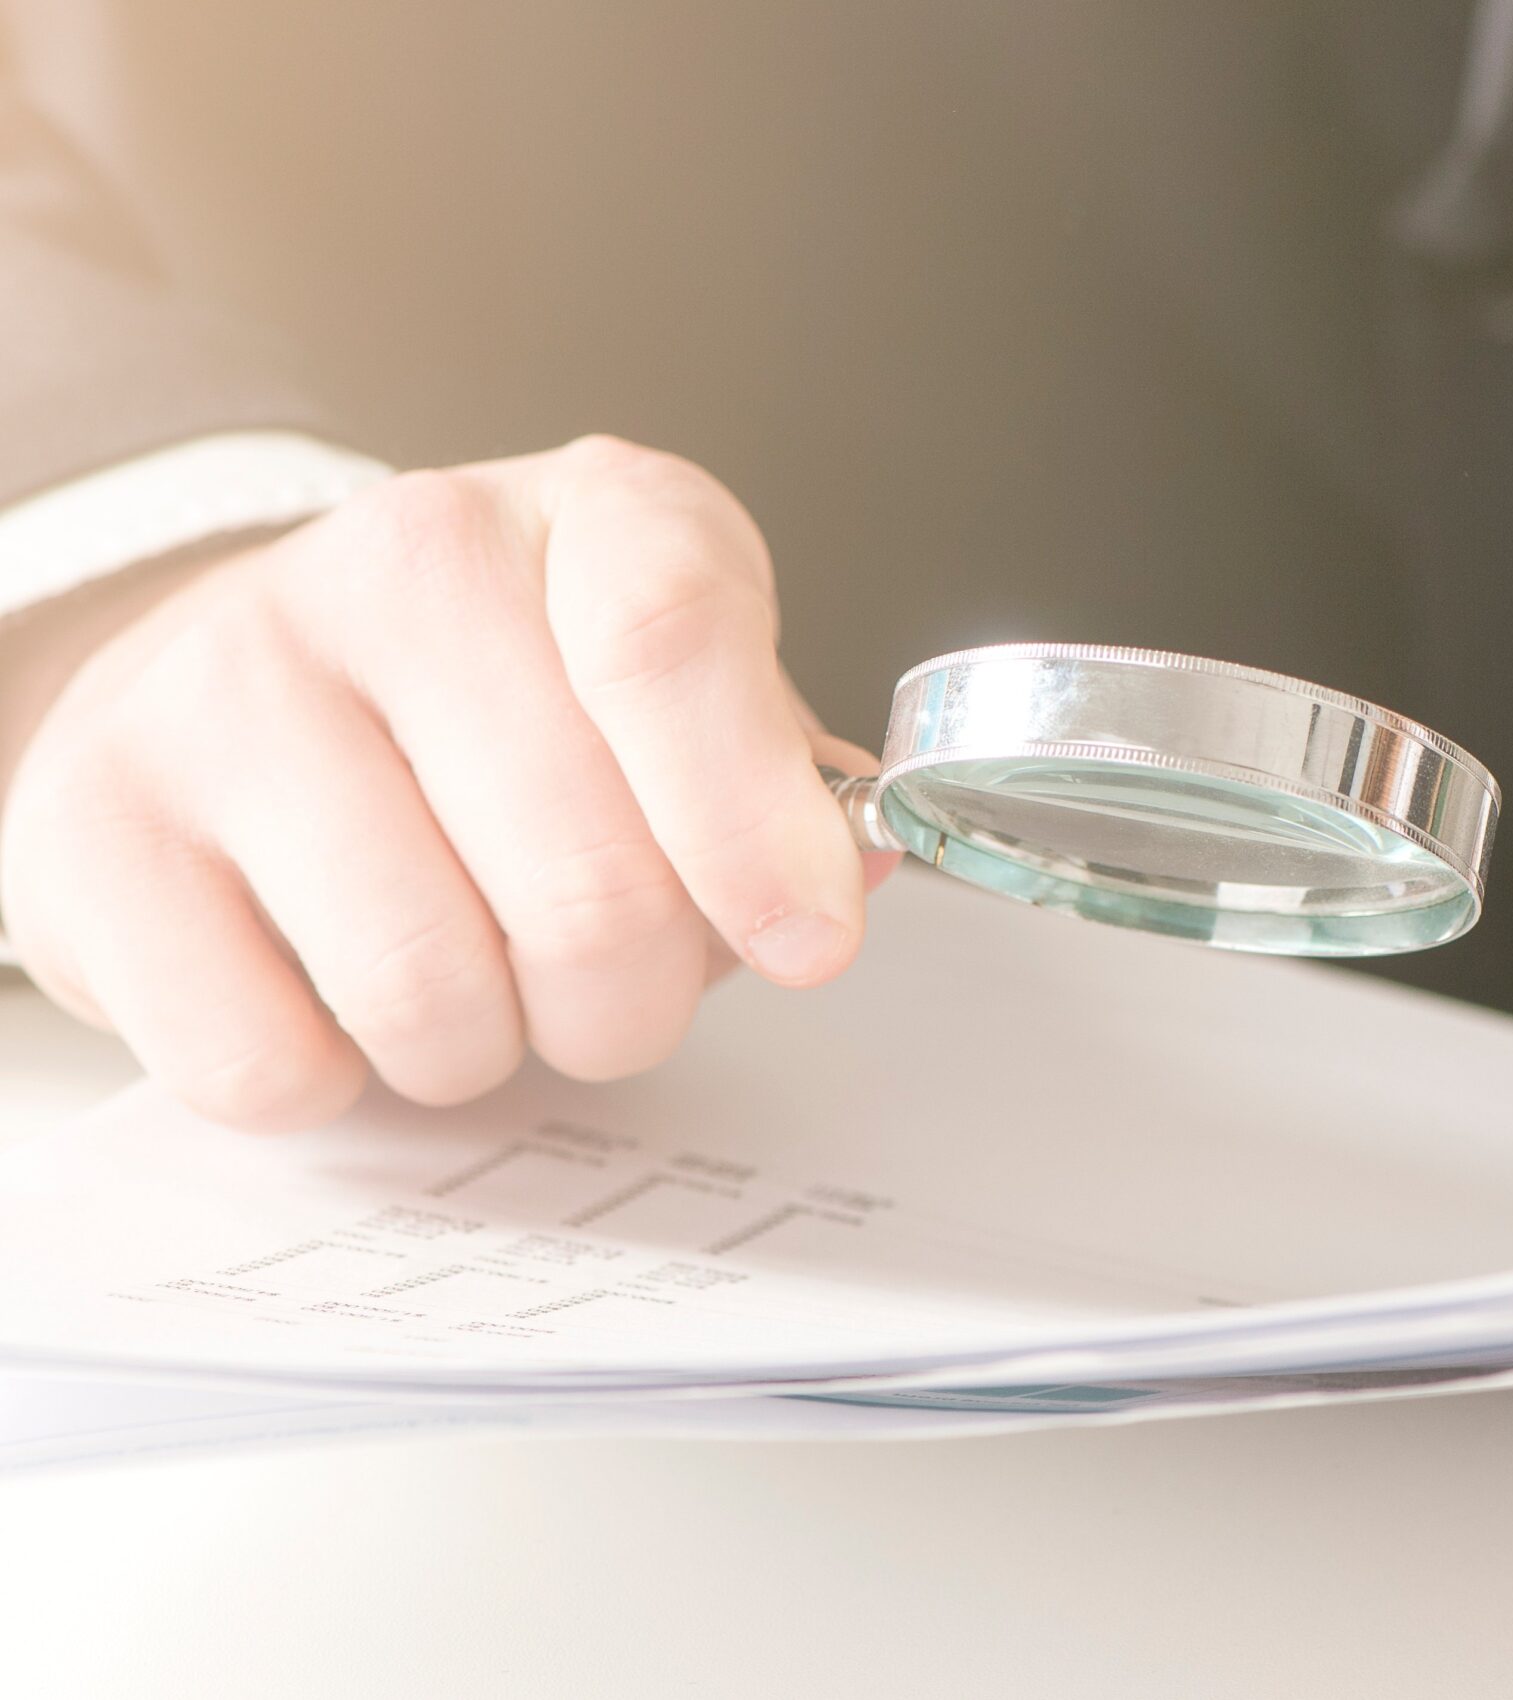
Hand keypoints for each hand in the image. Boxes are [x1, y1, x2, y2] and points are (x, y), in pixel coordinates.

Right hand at [0, 436, 891, 1129]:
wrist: (244, 691)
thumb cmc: (507, 711)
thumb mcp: (672, 700)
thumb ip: (770, 787)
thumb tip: (834, 888)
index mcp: (588, 517)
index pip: (671, 641)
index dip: (753, 826)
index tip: (806, 943)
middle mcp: (398, 565)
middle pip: (588, 883)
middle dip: (634, 999)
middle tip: (611, 985)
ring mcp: (225, 687)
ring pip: (432, 993)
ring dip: (489, 1046)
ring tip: (472, 973)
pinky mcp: (94, 829)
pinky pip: (271, 1061)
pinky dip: (338, 1082)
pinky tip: (336, 993)